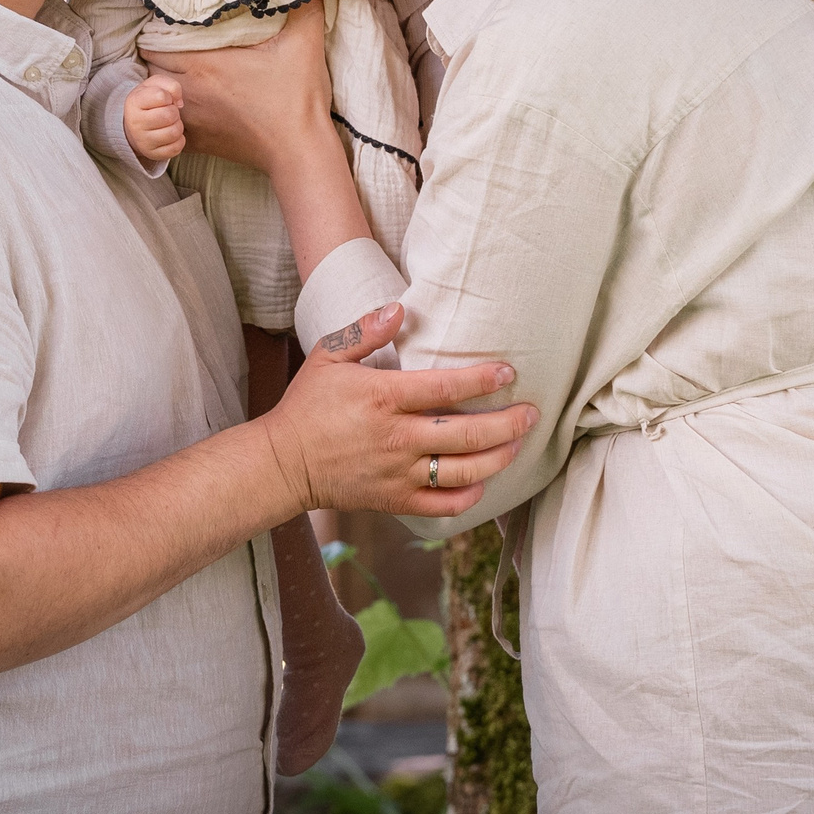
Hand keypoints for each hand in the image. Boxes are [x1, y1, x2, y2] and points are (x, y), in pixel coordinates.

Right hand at [122, 74, 185, 164]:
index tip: (163, 100)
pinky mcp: (152, 154)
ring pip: (174, 132)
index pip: (161, 96)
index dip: (168, 96)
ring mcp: (143, 141)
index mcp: (134, 101)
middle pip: (169, 115)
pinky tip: (170, 135)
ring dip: (177, 126)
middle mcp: (135, 123)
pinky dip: (179, 140)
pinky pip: (176, 148)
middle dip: (174, 112)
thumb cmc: (149, 101)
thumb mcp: (156, 85)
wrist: (135, 124)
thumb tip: (179, 104)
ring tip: (169, 123)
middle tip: (168, 112)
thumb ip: (170, 85)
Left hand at [145, 1, 332, 177]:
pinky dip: (165, 118)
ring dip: (158, 87)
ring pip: (154, 100)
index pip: (155, 45)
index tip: (168, 26)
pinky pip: (165, 129)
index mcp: (206, 65)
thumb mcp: (305, 43)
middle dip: (155, 57)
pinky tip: (181, 109)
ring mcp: (192, 121)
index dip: (157, 34)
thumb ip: (305, 5)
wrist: (300, 149)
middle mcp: (191, 92)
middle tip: (169, 47)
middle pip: (150, 70)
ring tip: (173, 75)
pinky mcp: (199, 143)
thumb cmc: (298, 96)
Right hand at [258, 304, 532, 517]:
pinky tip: (482, 482)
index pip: (446, 388)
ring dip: (497, 458)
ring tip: (516, 444)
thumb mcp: (328, 356)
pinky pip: (441, 505)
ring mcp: (397, 473)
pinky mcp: (394, 501)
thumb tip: (401, 308)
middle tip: (531, 413)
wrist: (283, 463)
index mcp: (383, 398)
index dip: (483, 379)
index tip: (508, 372)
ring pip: (462, 471)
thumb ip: (366, 331)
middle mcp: (396, 438)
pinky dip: (468, 497)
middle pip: (466, 433)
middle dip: (507, 424)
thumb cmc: (307, 404)